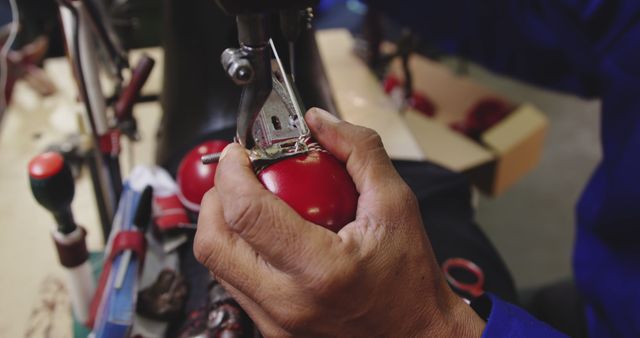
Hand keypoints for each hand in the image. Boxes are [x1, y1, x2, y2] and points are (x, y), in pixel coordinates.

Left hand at [194, 108, 485, 336]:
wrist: (416, 335)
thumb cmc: (411, 281)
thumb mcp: (396, 204)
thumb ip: (358, 151)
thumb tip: (320, 122)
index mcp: (320, 269)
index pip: (247, 213)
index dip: (231, 173)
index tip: (237, 154)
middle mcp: (288, 302)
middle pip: (213, 243)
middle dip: (214, 198)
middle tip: (236, 177)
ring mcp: (275, 322)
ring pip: (216, 265)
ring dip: (222, 224)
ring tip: (250, 201)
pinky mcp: (271, 329)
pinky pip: (234, 283)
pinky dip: (238, 250)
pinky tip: (265, 235)